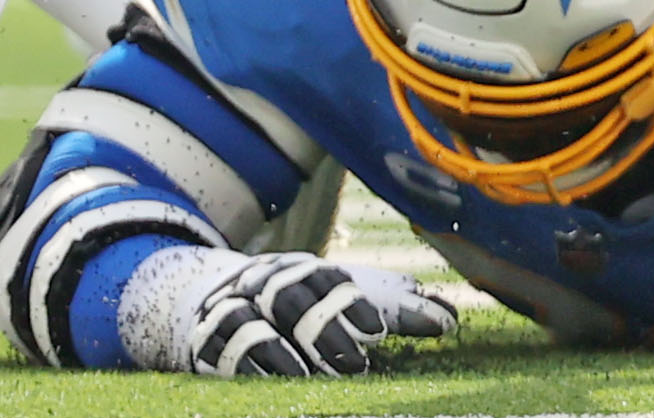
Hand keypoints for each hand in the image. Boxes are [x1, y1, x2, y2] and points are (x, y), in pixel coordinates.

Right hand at [118, 247, 456, 377]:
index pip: (325, 276)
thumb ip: (394, 309)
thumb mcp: (343, 300)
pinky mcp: (203, 341)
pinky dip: (244, 368)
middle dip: (322, 327)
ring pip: (248, 321)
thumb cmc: (298, 304)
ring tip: (311, 381)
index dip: (350, 300)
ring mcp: (228, 308)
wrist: (207, 299)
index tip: (377, 328)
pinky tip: (274, 385)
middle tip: (355, 362)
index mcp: (302, 267)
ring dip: (280, 353)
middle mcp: (262, 281)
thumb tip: (450, 319)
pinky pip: (218, 350)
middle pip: (289, 295)